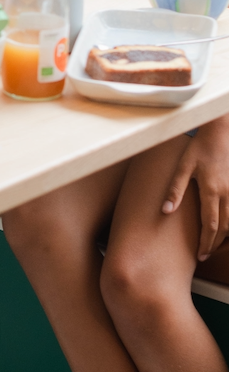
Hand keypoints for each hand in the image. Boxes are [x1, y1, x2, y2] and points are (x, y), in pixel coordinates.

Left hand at [162, 113, 228, 260]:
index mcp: (211, 190)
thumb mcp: (183, 166)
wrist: (220, 134)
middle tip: (203, 255)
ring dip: (224, 237)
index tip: (199, 254)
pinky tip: (223, 229)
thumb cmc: (199, 148)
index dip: (205, 242)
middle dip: (214, 244)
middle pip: (224, 228)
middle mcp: (226, 194)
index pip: (210, 225)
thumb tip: (165, 211)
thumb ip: (175, 189)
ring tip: (211, 245)